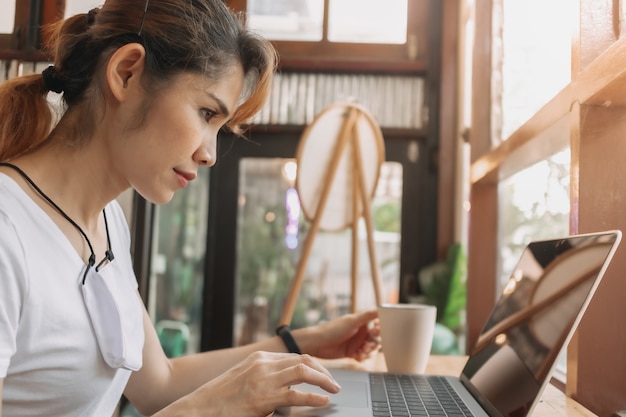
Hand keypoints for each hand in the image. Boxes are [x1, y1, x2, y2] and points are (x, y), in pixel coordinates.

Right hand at [159, 352, 340, 416]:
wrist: (199, 410)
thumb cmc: (221, 398)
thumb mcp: (245, 378)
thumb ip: (265, 376)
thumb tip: (287, 384)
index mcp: (259, 357)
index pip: (296, 357)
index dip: (315, 366)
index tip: (324, 375)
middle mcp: (262, 364)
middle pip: (304, 360)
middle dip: (323, 371)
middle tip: (334, 383)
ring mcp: (263, 380)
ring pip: (303, 371)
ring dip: (324, 380)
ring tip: (334, 389)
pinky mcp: (262, 399)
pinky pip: (296, 396)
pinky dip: (313, 397)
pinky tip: (323, 401)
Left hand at [301, 310, 379, 360]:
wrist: (316, 344)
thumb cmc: (331, 330)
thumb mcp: (351, 321)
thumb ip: (367, 316)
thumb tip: (380, 308)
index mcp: (361, 322)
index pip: (377, 325)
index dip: (379, 330)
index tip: (374, 333)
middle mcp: (360, 332)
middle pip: (376, 339)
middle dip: (373, 344)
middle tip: (366, 346)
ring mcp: (356, 342)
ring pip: (370, 349)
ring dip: (368, 352)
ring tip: (361, 353)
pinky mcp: (352, 352)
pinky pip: (363, 356)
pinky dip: (362, 357)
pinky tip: (356, 357)